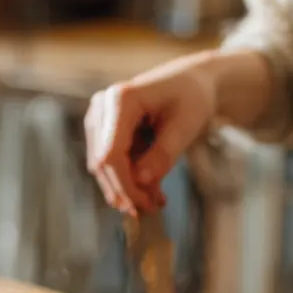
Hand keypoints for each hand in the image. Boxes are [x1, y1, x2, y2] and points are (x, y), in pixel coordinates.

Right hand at [84, 57, 217, 214]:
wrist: (191, 83)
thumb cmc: (192, 98)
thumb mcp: (185, 127)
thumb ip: (162, 156)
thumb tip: (140, 182)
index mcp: (121, 99)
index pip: (111, 154)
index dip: (124, 185)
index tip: (144, 207)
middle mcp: (103, 107)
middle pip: (103, 163)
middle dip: (125, 191)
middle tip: (152, 209)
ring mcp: (100, 119)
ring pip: (104, 167)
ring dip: (128, 188)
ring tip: (157, 200)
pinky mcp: (104, 132)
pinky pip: (112, 163)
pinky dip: (130, 180)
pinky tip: (153, 191)